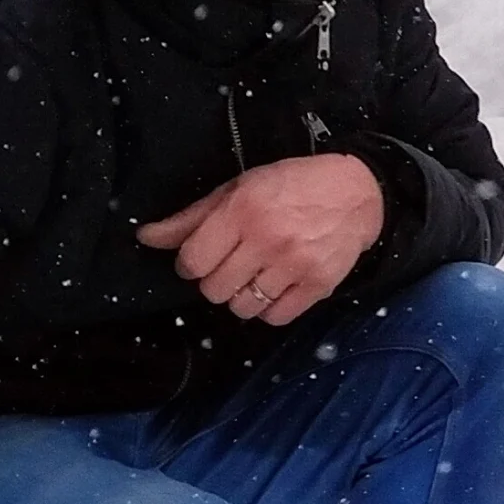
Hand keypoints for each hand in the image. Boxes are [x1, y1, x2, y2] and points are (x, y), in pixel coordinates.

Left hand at [137, 154, 386, 324]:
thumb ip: (192, 218)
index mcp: (242, 210)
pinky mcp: (317, 285)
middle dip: (216, 281)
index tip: (202, 258)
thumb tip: (146, 237)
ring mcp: (294, 265)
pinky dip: (269, 309)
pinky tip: (275, 288)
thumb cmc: (293, 186)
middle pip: (214, 289)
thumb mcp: (239, 188)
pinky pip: (275, 317)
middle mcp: (266, 239)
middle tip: (232, 265)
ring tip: (254, 277)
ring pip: (242, 308)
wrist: (358, 193)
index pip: (192, 261)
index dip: (190, 264)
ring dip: (242, 297)